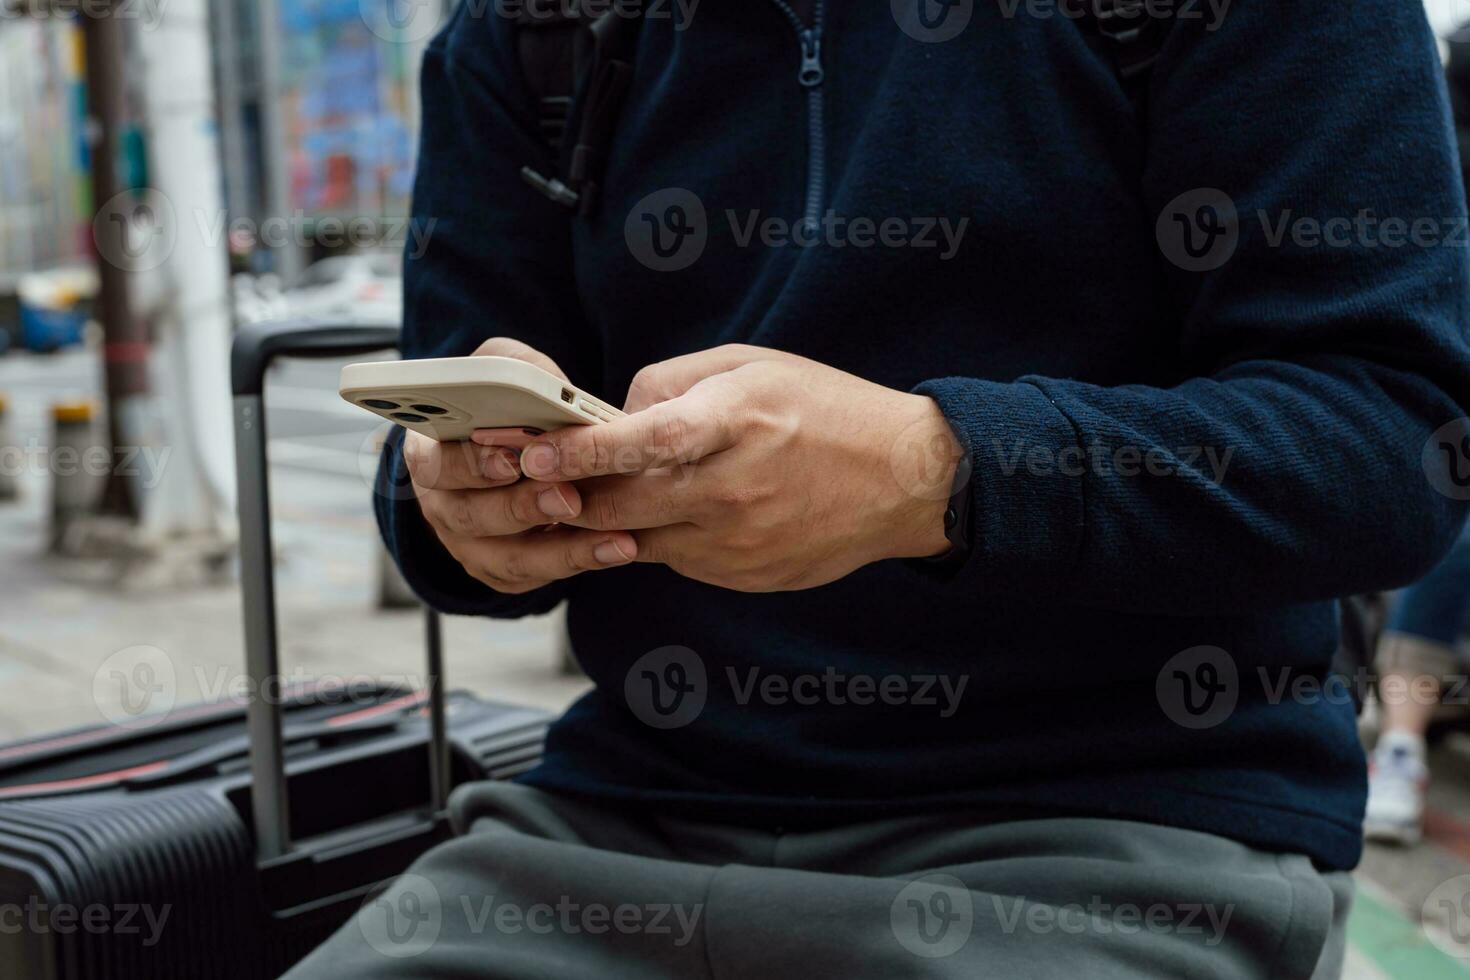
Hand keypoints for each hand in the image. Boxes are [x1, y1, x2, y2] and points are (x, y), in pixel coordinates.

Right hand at [404, 338, 637, 594]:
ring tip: (613, 537)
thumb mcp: (503, 372)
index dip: (471, 464)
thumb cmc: (511, 407)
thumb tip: (540, 386)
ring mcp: (471, 545)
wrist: (526, 452)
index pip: (434, 465)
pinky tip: (618, 547)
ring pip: (510, 558)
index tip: (512, 460)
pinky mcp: (503, 572)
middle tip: (570, 497)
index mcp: (431, 454)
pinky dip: (580, 562)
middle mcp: (444, 506)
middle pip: (473, 517)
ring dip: (564, 549)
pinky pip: (538, 576)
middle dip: (524, 508)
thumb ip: (514, 371)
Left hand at [499, 345, 961, 591]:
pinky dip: (659, 537)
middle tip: (535, 481)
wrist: (905, 480)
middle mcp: (734, 487)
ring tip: (594, 495)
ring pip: (640, 539)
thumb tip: (615, 412)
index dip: (581, 450)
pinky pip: (677, 560)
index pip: (642, 440)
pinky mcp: (745, 575)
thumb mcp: (752, 365)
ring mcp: (740, 540)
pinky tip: (670, 513)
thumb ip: (674, 383)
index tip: (532, 449)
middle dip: (571, 494)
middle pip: (624, 503)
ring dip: (608, 521)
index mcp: (736, 421)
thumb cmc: (826, 410)